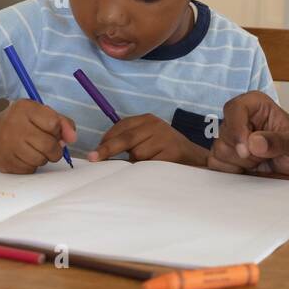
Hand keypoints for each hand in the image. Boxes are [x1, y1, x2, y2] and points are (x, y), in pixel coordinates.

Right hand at [0, 100, 75, 173]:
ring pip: (40, 160)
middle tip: (51, 147)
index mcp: (24, 108)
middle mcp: (13, 125)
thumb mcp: (40, 113)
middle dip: (55, 149)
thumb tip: (72, 138)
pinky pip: (30, 169)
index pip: (54, 124)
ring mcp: (6, 145)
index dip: (59, 130)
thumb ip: (62, 122)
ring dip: (44, 158)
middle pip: (49, 145)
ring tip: (35, 150)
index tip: (54, 131)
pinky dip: (32, 165)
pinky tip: (24, 156)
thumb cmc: (21, 122)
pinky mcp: (4, 162)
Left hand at [87, 113, 207, 165]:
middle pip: (126, 138)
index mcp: (147, 119)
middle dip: (107, 149)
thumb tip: (101, 154)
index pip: (121, 126)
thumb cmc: (165, 150)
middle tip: (93, 159)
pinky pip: (149, 164)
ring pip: (137, 154)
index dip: (106, 139)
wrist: (195, 159)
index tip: (94, 152)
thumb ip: (130, 141)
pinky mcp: (172, 151)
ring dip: (136, 164)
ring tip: (147, 165)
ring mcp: (165, 137)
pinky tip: (154, 169)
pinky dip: (146, 169)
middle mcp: (156, 125)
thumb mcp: (147, 139)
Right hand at [207, 92, 288, 177]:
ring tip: (260, 162)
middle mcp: (240, 118)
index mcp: (256, 105)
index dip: (237, 128)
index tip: (246, 150)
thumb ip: (279, 141)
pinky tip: (248, 171)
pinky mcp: (224, 156)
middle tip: (265, 157)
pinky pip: (215, 164)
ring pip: (219, 150)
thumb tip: (254, 143)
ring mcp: (230, 137)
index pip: (235, 108)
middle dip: (244, 152)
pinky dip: (231, 172)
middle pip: (224, 132)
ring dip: (241, 163)